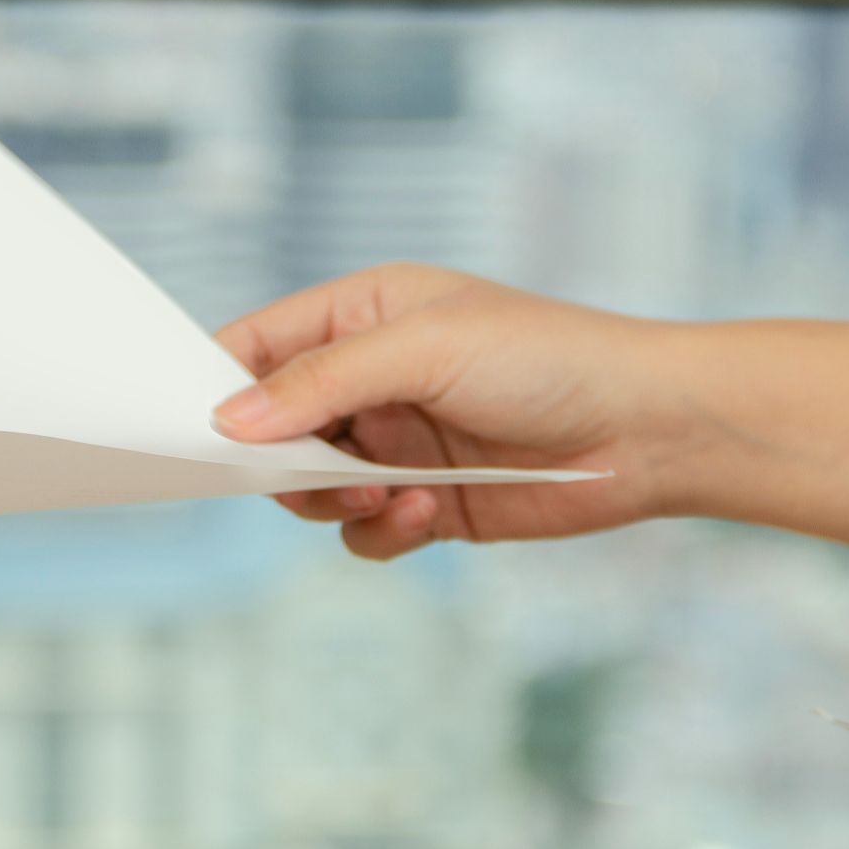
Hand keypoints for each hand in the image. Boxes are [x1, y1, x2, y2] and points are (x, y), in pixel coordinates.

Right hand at [213, 264, 680, 559]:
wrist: (653, 430)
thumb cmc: (549, 359)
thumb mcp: (425, 350)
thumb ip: (321, 383)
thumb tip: (228, 422)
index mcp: (359, 315)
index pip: (255, 346)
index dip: (216, 386)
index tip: (194, 431)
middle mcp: (368, 379)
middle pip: (270, 430)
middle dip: (279, 459)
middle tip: (303, 473)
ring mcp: (394, 443)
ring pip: (309, 490)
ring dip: (332, 500)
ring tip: (383, 493)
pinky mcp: (424, 502)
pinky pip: (363, 533)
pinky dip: (378, 532)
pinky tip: (422, 513)